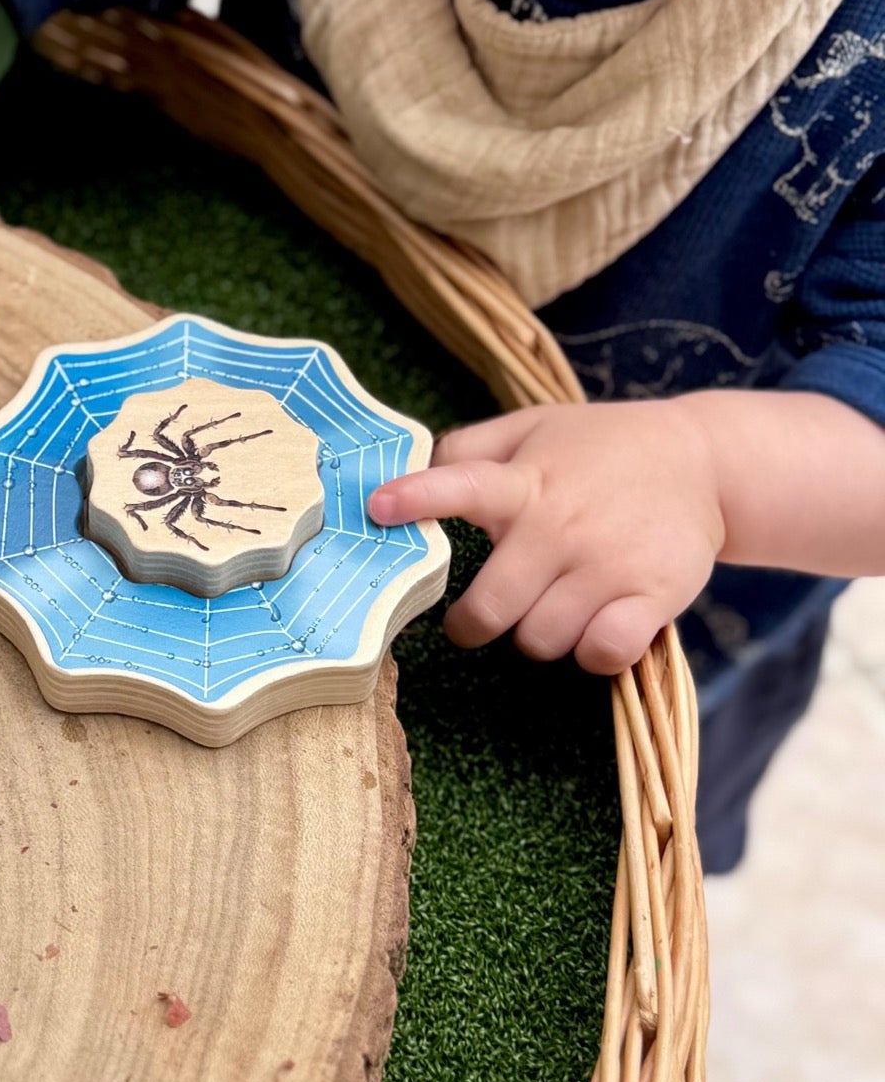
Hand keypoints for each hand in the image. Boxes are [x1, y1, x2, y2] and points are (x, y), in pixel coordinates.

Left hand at [367, 400, 726, 674]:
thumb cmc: (600, 448)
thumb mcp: (533, 428)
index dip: (416, 498)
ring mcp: (608, 564)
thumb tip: (404, 478)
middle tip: (474, 620)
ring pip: (540, 640)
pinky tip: (593, 627)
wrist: (703, 462)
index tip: (378, 508)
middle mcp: (561, 525)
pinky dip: (591, 652)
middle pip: (490, 609)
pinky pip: (601, 653)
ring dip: (536, 635)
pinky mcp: (654, 596)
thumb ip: (467, 451)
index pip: (460, 485)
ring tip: (549, 607)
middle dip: (471, 624)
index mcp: (525, 481)